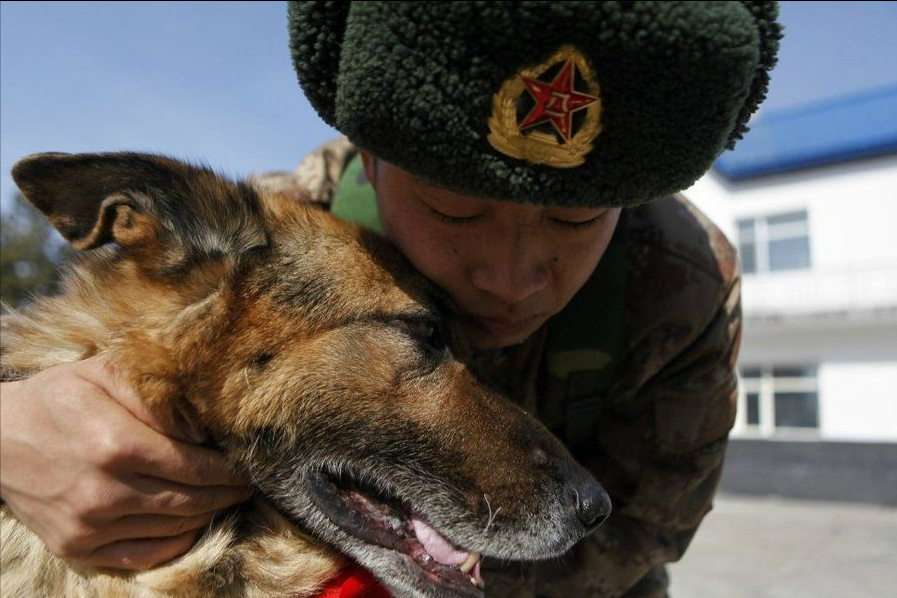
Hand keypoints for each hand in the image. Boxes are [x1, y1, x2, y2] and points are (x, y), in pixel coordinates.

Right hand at [0, 356, 251, 569]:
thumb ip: (157, 395)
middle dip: (226, 494)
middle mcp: (103, 490)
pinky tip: (191, 524)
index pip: (192, 466)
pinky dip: (175, 543)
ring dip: (207, 515)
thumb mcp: (105, 373)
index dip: (226, 469)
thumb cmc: (59, 397)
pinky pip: (142, 554)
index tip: (246, 465)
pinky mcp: (75, 546)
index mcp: (114, 443)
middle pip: (188, 500)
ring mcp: (88, 524)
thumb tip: (202, 427)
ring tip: (224, 500)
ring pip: (171, 527)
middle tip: (246, 485)